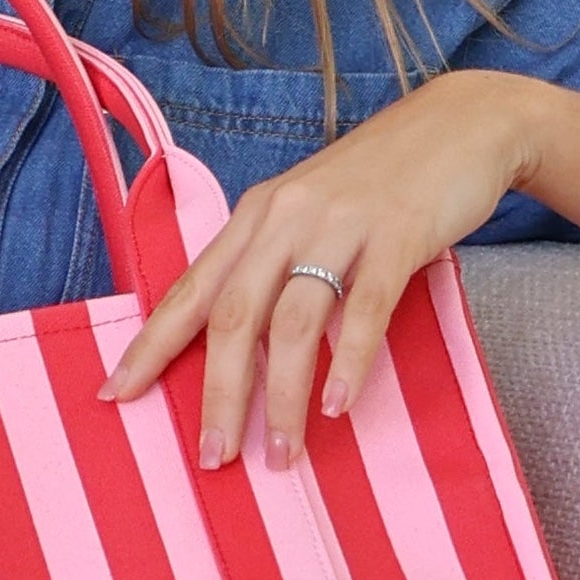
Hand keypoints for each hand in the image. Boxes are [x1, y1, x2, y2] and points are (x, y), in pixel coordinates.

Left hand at [99, 72, 548, 467]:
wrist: (464, 122)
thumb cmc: (379, 182)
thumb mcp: (308, 212)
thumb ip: (272, 263)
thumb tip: (238, 340)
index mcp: (255, 217)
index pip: (190, 289)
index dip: (151, 344)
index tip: (116, 394)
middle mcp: (285, 219)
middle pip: (234, 316)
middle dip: (218, 392)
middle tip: (212, 457)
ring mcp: (341, 225)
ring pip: (294, 321)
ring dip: (283, 396)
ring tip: (280, 453)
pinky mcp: (398, 235)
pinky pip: (366, 307)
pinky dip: (347, 359)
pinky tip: (338, 405)